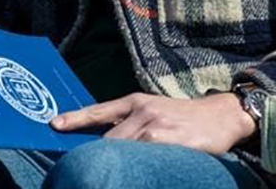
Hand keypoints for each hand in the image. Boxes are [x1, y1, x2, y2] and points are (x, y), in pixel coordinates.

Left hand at [50, 91, 255, 154]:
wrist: (221, 114)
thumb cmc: (181, 116)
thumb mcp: (151, 108)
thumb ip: (127, 121)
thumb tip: (102, 140)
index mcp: (134, 102)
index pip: (98, 110)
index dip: (75, 118)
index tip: (54, 125)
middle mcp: (142, 112)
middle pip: (108, 139)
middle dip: (98, 155)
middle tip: (88, 168)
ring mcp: (156, 128)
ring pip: (125, 150)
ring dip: (118, 164)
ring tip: (113, 173)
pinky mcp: (171, 143)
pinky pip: (147, 159)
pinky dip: (139, 168)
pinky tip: (142, 172)